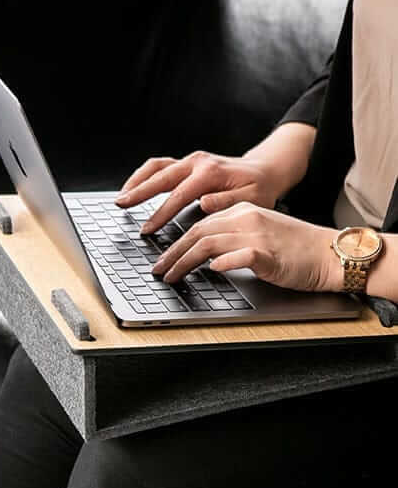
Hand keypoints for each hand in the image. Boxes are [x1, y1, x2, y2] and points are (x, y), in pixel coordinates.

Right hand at [114, 151, 285, 233]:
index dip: (160, 213)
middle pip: (160, 176)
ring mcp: (190, 161)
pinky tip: (134, 188)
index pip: (178, 195)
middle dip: (138, 192)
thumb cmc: (259, 188)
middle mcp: (197, 162)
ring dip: (136, 181)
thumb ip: (227, 202)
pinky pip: (159, 166)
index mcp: (210, 172)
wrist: (264, 171)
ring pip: (156, 167)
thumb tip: (203, 203)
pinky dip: (144, 176)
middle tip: (121, 205)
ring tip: (122, 197)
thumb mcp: (251, 200)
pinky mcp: (186, 163)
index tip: (147, 229)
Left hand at [151, 202, 341, 292]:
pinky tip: (210, 271)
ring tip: (171, 276)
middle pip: (197, 233)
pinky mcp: (268, 253)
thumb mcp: (257, 234)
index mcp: (241, 212)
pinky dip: (221, 263)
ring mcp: (256, 234)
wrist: (329, 253)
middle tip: (157, 270)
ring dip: (184, 261)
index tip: (162, 258)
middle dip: (172, 253)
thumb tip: (203, 255)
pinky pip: (239, 255)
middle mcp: (245, 219)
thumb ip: (230, 239)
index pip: (199, 225)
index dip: (175, 243)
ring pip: (208, 243)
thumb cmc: (294, 248)